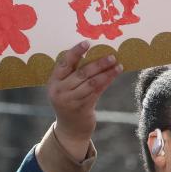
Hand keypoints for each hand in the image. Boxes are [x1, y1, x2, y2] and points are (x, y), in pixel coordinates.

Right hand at [47, 41, 122, 158]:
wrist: (70, 128)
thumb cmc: (69, 100)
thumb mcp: (65, 87)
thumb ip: (72, 73)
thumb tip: (93, 52)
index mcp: (53, 81)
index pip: (64, 63)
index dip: (75, 52)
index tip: (87, 43)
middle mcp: (60, 90)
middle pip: (81, 73)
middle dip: (98, 63)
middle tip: (111, 55)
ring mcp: (70, 100)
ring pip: (91, 82)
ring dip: (106, 72)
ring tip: (117, 65)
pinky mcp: (82, 108)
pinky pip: (97, 91)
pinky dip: (106, 81)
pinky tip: (114, 75)